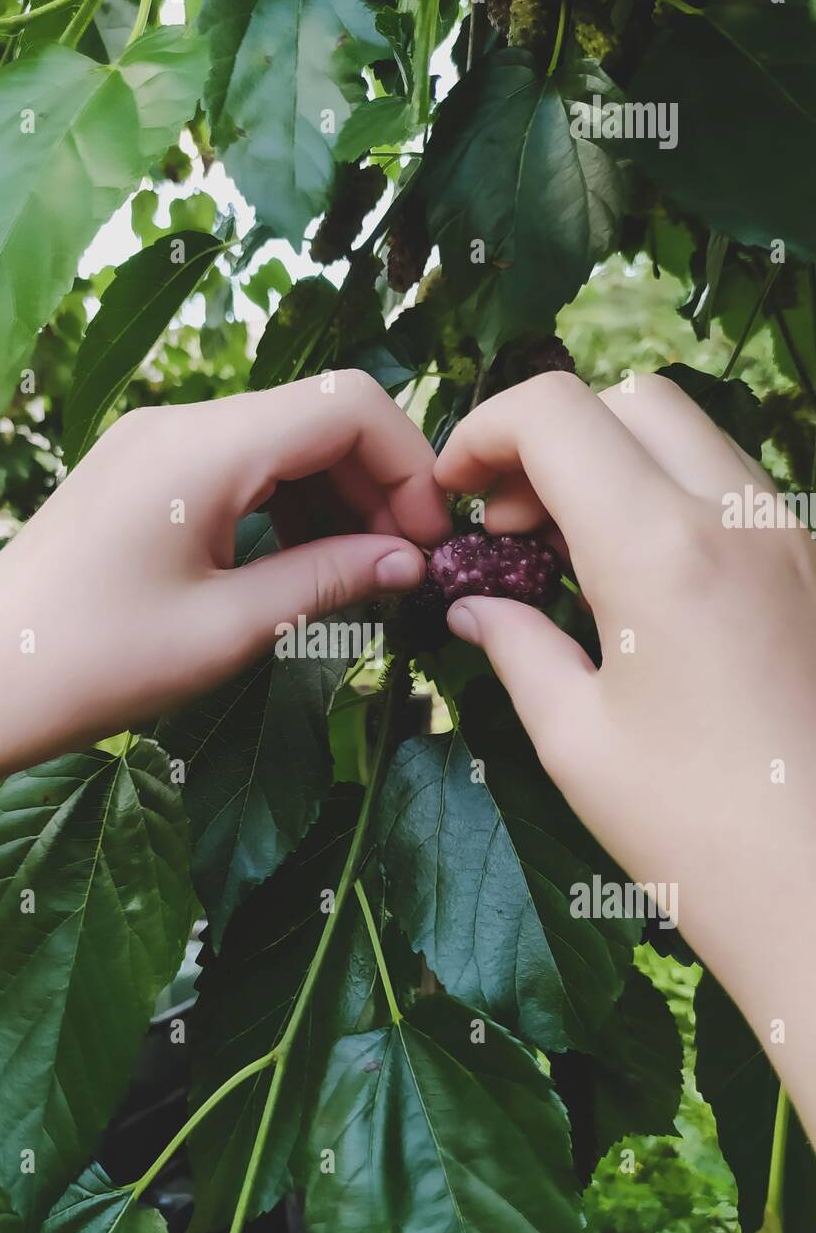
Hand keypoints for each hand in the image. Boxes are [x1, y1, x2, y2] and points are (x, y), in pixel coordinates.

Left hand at [0, 372, 448, 868]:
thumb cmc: (97, 663)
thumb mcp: (229, 628)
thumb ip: (329, 578)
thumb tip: (412, 561)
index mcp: (205, 446)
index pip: (348, 404)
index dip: (410, 464)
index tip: (431, 542)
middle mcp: (180, 421)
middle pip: (317, 416)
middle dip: (377, 484)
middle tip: (406, 569)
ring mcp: (154, 442)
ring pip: (280, 439)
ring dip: (334, 496)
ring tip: (358, 574)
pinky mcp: (139, 472)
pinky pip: (237, 463)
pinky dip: (285, 502)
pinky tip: (299, 560)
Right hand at [436, 371, 815, 1135]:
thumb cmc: (698, 833)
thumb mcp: (576, 740)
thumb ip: (516, 647)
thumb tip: (473, 607)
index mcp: (660, 550)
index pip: (555, 413)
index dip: (482, 431)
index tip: (453, 491)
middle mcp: (739, 520)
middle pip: (629, 400)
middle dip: (550, 438)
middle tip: (507, 526)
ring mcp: (792, 541)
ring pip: (690, 437)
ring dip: (613, 466)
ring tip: (566, 559)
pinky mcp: (814, 572)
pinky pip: (732, 492)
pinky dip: (668, 501)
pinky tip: (637, 587)